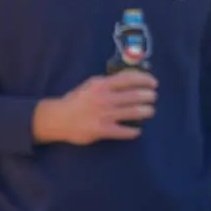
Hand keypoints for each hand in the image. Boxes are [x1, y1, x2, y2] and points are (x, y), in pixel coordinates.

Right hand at [33, 69, 157, 144]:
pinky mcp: (103, 130)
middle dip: (148, 96)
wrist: (58, 119)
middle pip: (135, 95)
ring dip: (146, 111)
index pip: (129, 78)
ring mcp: (104, 115)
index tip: (153, 82)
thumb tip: (127, 80)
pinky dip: (133, 131)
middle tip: (153, 97)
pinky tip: (137, 131)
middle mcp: (105, 98)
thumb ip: (106, 83)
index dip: (144, 79)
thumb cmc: (74, 101)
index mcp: (101, 85)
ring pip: (133, 112)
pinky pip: (124, 131)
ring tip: (150, 111)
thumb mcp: (89, 86)